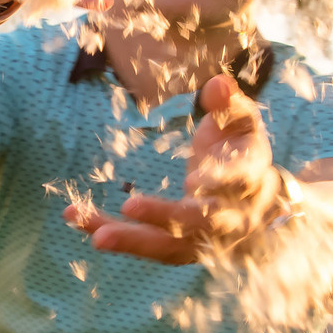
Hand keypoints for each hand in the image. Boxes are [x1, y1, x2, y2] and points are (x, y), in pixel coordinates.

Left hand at [67, 74, 284, 263]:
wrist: (257, 209)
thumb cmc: (241, 156)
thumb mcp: (242, 126)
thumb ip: (230, 105)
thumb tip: (217, 83)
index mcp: (248, 182)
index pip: (237, 184)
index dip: (220, 182)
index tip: (196, 180)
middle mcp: (228, 219)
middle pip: (201, 224)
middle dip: (166, 216)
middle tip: (131, 206)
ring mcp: (202, 240)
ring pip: (168, 245)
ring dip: (130, 239)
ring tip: (95, 234)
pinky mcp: (177, 249)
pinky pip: (145, 246)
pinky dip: (113, 235)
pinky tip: (76, 218)